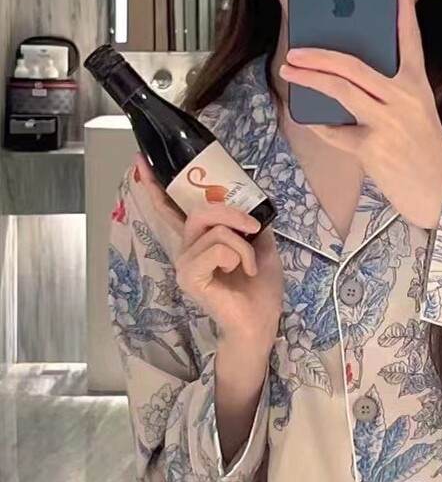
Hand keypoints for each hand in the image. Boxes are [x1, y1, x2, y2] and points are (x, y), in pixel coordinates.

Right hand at [134, 153, 283, 350]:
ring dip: (244, 245)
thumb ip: (249, 221)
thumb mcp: (262, 244)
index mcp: (200, 239)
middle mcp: (187, 248)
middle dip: (232, 213)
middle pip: (200, 210)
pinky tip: (240, 273)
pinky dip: (239, 256)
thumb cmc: (260, 287)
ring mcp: (185, 262)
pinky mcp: (188, 276)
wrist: (261, 320)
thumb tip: (250, 200)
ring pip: (215, 230)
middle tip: (253, 228)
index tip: (140, 160)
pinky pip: (217, 248)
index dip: (155, 185)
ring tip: (249, 266)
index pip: (171, 208)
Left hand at [280, 0, 441, 229]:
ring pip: (342, 90)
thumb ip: (386, 90)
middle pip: (356, 65)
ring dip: (311, 78)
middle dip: (321, 54)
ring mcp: (390, 122)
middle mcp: (405, 97)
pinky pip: (337, 132)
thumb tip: (344, 74)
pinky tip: (311, 120)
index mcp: (417, 83)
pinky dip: (322, 127)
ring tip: (290, 70)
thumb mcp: (414, 112)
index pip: (409, 35)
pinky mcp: (374, 148)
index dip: (401, 2)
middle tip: (296, 49)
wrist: (440, 192)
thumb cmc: (421, 150)